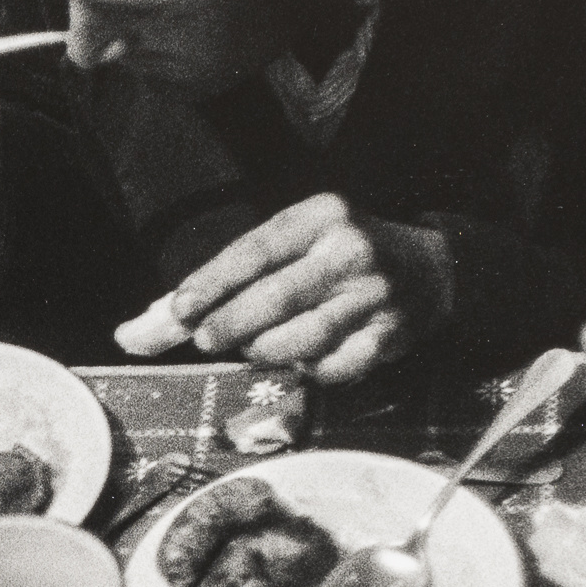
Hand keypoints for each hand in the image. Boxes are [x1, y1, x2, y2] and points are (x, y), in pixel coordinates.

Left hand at [172, 194, 454, 383]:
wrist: (429, 270)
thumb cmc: (337, 255)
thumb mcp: (295, 241)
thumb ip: (233, 274)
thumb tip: (156, 322)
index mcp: (321, 216)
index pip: (256, 251)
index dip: (213, 284)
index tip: (180, 310)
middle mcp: (351, 251)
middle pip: (277, 297)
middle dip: (232, 323)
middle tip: (205, 339)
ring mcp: (376, 295)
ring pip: (305, 336)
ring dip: (266, 350)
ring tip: (250, 349)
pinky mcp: (391, 335)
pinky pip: (335, 366)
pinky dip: (307, 370)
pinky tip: (297, 362)